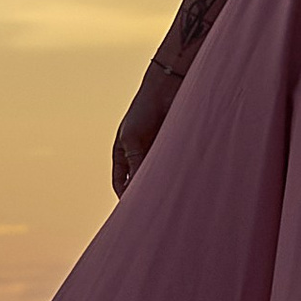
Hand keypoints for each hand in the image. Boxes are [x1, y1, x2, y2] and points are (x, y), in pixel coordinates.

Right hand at [112, 81, 171, 197]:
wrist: (167, 90)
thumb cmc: (144, 111)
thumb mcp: (133, 139)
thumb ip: (135, 163)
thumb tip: (136, 189)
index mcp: (123, 153)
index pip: (120, 182)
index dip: (124, 195)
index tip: (131, 208)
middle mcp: (140, 155)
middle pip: (139, 182)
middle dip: (144, 194)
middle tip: (152, 209)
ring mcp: (157, 153)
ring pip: (157, 177)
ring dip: (161, 186)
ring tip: (167, 198)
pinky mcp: (174, 149)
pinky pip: (173, 168)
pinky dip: (174, 176)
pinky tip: (179, 184)